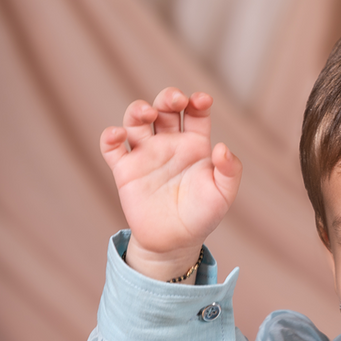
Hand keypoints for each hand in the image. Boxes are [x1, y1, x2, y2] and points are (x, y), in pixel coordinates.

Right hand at [100, 88, 241, 280]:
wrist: (175, 243)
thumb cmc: (202, 216)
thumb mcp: (223, 194)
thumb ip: (229, 171)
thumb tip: (222, 148)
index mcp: (194, 144)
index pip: (194, 112)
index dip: (197, 101)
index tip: (202, 101)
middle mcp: (168, 144)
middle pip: (164, 108)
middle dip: (168, 97)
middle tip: (175, 101)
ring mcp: (145, 155)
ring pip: (136, 120)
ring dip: (139, 109)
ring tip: (147, 113)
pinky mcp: (125, 170)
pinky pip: (111, 147)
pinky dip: (110, 136)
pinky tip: (119, 135)